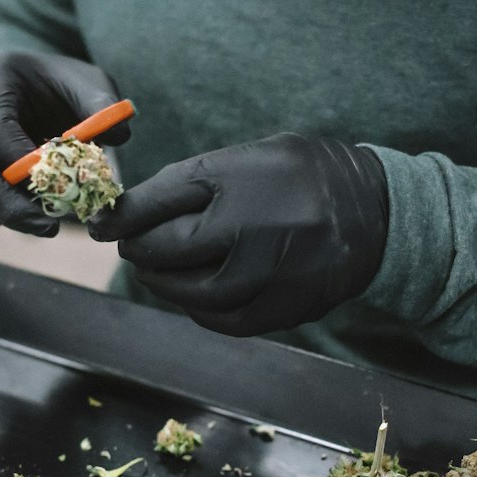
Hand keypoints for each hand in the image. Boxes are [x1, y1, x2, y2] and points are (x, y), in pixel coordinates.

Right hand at [0, 50, 128, 233]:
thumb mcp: (84, 80)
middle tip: (49, 227)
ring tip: (43, 219)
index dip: (22, 167)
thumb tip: (117, 136)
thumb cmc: (53, 82)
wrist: (15, 80)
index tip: (59, 190)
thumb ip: (102, 102)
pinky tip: (24, 204)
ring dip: (1, 213)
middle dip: (7, 204)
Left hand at [90, 134, 387, 334]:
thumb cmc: (301, 176)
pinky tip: (194, 291)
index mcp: (237, 180)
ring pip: (188, 291)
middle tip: (131, 245)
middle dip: (139, 248)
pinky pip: (221, 319)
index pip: (156, 204)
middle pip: (166, 249)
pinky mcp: (280, 309)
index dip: (120, 217)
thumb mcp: (247, 157)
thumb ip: (189, 181)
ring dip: (162, 282)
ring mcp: (265, 273)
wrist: (374, 213)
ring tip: (157, 268)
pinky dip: (197, 307)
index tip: (102, 224)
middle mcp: (249, 227)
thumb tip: (127, 212)